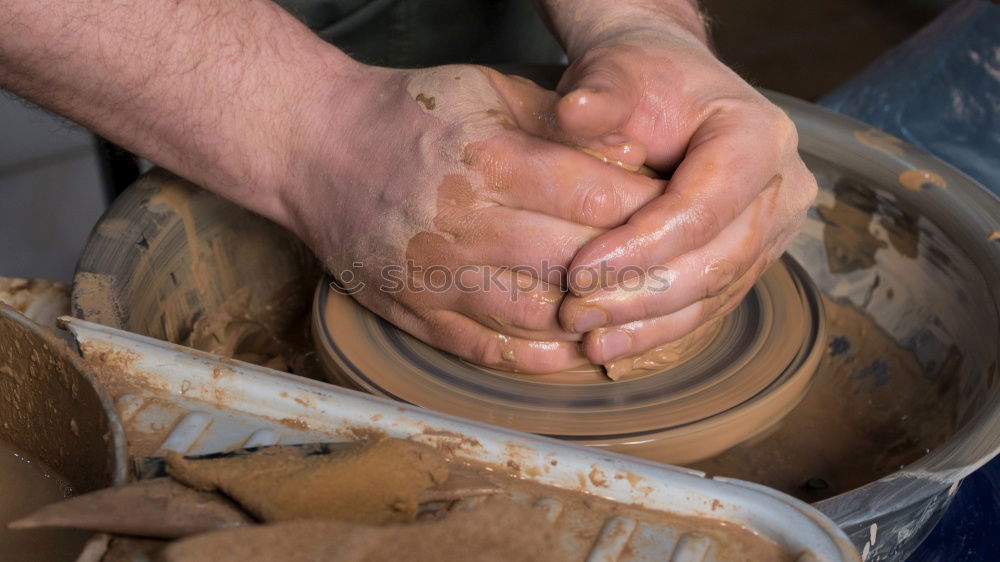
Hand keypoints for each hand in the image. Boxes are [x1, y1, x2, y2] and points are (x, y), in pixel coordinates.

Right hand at [286, 63, 664, 372]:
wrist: (318, 149)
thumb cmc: (411, 115)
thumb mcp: (488, 89)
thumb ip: (561, 123)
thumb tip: (634, 159)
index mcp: (489, 159)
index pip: (593, 195)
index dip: (646, 210)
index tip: (676, 214)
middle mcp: (465, 224)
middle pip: (575, 261)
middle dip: (635, 270)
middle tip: (671, 270)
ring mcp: (437, 276)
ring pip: (539, 316)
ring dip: (592, 321)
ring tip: (629, 314)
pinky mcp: (416, 311)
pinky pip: (488, 349)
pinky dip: (539, 358)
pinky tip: (573, 348)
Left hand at [554, 26, 817, 363]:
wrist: (662, 85)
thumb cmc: (640, 76)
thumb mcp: (616, 69)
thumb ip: (599, 92)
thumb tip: (573, 111)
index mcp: (759, 136)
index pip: (704, 207)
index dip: (641, 246)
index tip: (578, 269)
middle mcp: (780, 188)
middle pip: (715, 261)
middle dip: (640, 294)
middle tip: (576, 311)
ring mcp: (770, 231)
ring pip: (712, 294)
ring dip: (647, 324)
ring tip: (588, 338)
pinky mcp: (746, 260)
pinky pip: (705, 304)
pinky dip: (656, 328)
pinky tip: (608, 343)